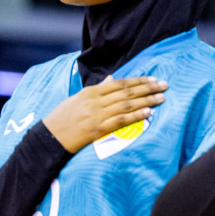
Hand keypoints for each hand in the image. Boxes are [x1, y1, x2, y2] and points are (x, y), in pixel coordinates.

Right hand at [41, 76, 166, 152]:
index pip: (119, 83)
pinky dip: (134, 116)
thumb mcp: (77, 98)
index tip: (152, 79)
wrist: (50, 136)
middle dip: (147, 88)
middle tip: (164, 85)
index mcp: (91, 92)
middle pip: (126, 92)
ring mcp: (97, 115)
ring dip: (146, 101)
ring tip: (161, 98)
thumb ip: (96, 89)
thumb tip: (111, 79)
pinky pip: (120, 120)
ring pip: (126, 105)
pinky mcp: (97, 129)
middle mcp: (96, 101)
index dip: (138, 81)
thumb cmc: (62, 117)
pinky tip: (147, 113)